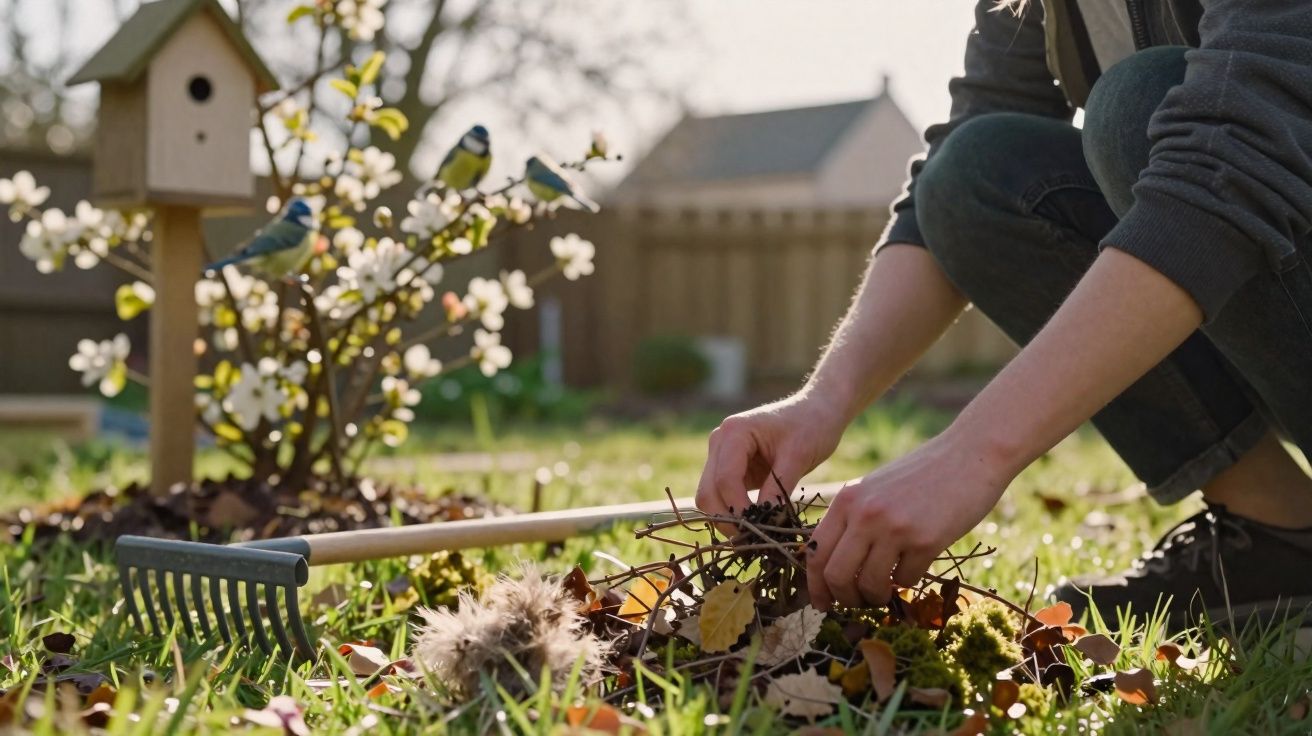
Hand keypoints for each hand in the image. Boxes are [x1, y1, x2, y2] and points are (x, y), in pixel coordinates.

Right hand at [696, 391, 847, 524]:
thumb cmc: (811, 426)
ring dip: (726, 519)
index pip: (724, 480)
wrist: (817, 411)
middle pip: (707, 491)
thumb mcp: (798, 456)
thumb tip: (765, 523)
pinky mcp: (730, 468)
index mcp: (734, 432)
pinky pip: (722, 497)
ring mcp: (721, 455)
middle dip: (726, 519)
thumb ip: (778, 488)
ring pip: (709, 497)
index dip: (738, 509)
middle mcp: (720, 442)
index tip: (759, 531)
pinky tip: (754, 527)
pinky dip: (733, 514)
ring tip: (753, 538)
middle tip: (753, 542)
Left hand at [806, 431, 1009, 609]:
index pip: (815, 552)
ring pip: (869, 585)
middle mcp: (865, 513)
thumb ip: (853, 519)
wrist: (970, 456)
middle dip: (844, 598)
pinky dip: (907, 581)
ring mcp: (894, 527)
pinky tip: (915, 564)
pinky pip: (905, 580)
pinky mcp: (925, 541)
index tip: (822, 603)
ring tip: (886, 589)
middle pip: (836, 576)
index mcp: (847, 499)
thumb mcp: (875, 488)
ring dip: (877, 596)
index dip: (816, 585)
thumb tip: (832, 568)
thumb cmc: (922, 475)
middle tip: (858, 602)